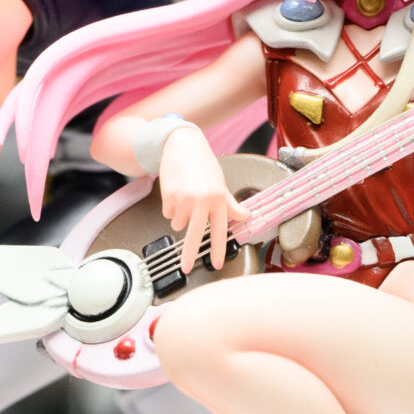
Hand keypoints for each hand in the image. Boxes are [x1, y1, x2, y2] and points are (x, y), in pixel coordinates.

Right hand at [155, 121, 245, 272]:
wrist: (182, 145)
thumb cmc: (203, 164)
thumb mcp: (220, 184)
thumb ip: (230, 205)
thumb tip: (245, 217)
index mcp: (218, 198)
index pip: (219, 229)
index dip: (218, 248)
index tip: (217, 263)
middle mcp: (201, 199)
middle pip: (194, 235)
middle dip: (189, 254)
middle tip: (186, 268)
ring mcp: (183, 198)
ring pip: (178, 224)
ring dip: (180, 218)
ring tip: (185, 199)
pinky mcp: (168, 195)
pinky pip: (168, 214)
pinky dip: (171, 208)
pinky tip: (176, 193)